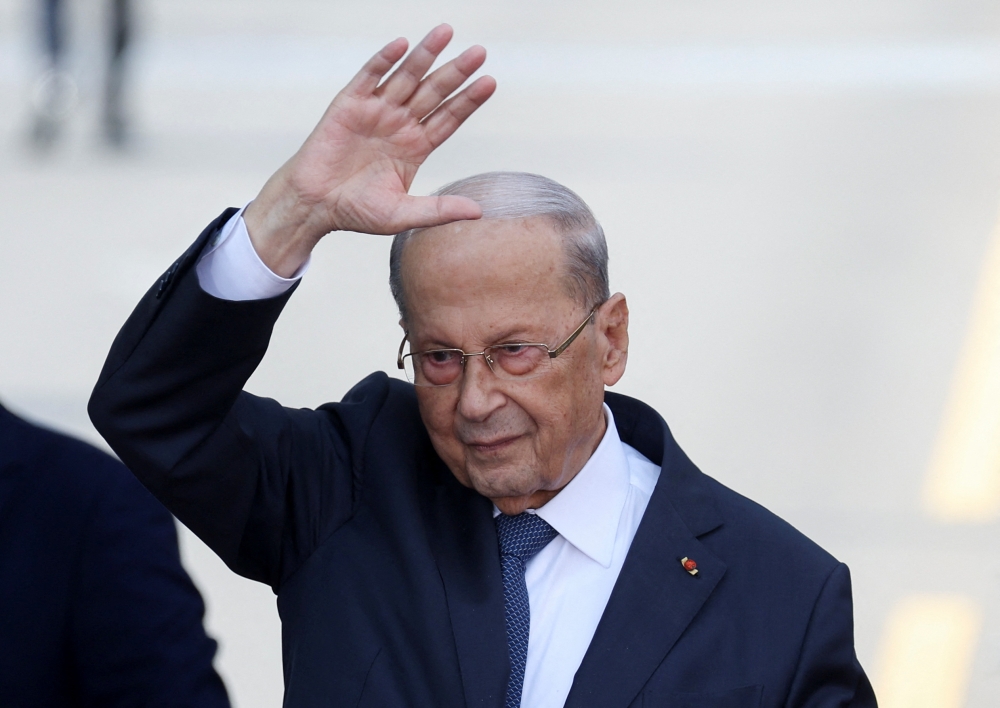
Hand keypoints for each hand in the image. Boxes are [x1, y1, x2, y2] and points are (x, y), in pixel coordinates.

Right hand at [244, 24, 495, 276]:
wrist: (314, 205)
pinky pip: (369, 76)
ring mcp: (376, 111)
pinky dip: (384, 60)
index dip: (468, 100)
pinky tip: (401, 44)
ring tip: (445, 32)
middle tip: (479, 52)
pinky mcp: (349, 104)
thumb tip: (479, 212)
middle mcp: (400, 124)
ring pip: (406, 77)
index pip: (449, 117)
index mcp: (416, 146)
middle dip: (456, 72)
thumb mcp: (403, 214)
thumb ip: (439, 209)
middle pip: (434, 92)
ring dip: (425, 55)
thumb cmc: (356, 211)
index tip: (489, 82)